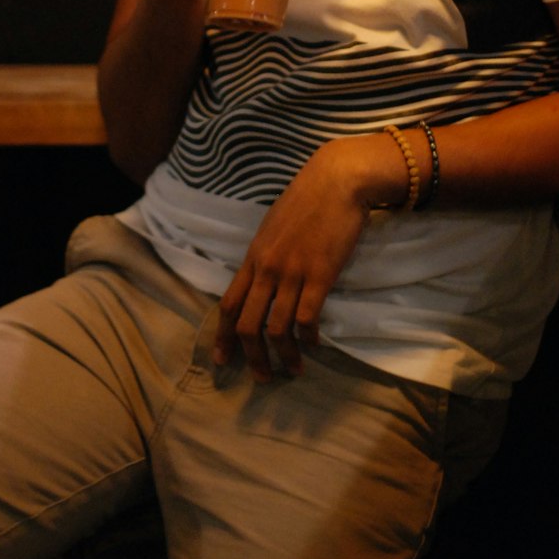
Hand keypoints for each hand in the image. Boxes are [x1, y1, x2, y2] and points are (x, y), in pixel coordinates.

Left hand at [212, 141, 373, 382]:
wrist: (336, 180)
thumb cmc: (307, 198)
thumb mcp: (274, 225)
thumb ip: (265, 253)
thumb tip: (262, 279)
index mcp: (253, 256)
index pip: (229, 303)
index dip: (224, 336)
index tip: (221, 360)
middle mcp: (267, 268)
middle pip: (248, 324)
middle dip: (252, 358)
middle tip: (262, 377)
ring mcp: (292, 272)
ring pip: (277, 328)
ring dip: (283, 356)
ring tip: (293, 369)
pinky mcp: (320, 274)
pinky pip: (307, 318)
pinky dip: (308, 337)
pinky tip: (313, 344)